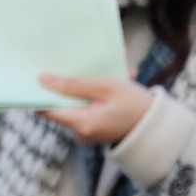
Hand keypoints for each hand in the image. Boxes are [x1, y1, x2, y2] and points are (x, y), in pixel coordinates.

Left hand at [38, 74, 153, 144]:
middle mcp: (80, 133)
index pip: (46, 109)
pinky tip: (113, 79)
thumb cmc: (136, 105)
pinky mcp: (94, 129)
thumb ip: (73, 84)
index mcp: (81, 124)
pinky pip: (86, 107)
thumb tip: (43, 79)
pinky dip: (95, 94)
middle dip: (69, 82)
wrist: (159, 127)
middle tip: (78, 62)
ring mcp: (87, 133)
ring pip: (76, 103)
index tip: (37, 72)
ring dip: (86, 86)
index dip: (39, 91)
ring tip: (106, 69)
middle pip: (61, 104)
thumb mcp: (106, 87)